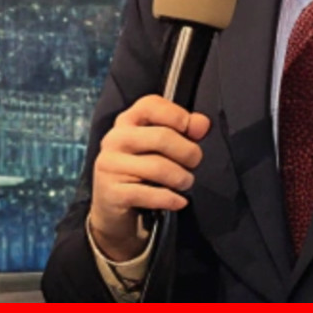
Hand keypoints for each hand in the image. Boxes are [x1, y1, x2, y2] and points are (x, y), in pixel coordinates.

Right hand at [88, 94, 209, 260]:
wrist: (113, 207)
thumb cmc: (140, 171)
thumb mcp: (158, 147)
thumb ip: (183, 130)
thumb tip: (202, 123)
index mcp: (126, 121)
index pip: (151, 105)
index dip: (178, 116)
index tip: (193, 132)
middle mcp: (115, 139)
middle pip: (161, 137)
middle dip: (188, 153)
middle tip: (194, 163)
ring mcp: (110, 165)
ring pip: (158, 167)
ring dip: (181, 178)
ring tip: (185, 182)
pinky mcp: (111, 192)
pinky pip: (150, 194)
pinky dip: (171, 199)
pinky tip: (178, 201)